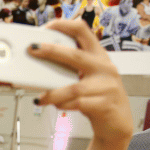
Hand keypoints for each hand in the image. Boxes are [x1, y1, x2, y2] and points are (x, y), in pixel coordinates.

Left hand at [31, 20, 131, 145]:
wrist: (117, 124)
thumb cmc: (98, 98)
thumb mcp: (88, 78)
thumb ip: (71, 70)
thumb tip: (40, 64)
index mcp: (99, 56)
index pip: (83, 31)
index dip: (64, 26)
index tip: (46, 27)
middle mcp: (104, 68)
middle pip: (76, 55)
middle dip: (52, 51)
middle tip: (32, 50)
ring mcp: (107, 86)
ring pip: (74, 87)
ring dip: (53, 93)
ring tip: (41, 97)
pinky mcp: (105, 104)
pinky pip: (78, 103)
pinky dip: (63, 105)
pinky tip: (56, 105)